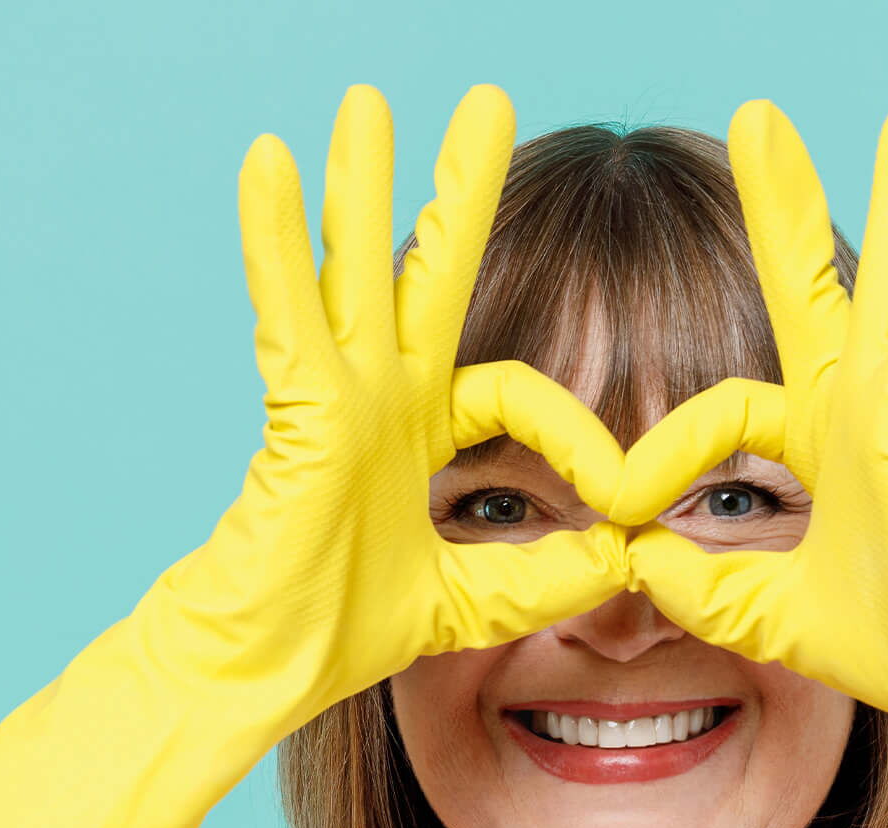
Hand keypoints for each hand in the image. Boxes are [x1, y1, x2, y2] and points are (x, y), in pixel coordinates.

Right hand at [171, 83, 628, 729]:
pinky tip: (269, 163)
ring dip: (361, 181)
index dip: (575, 431)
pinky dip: (276, 236)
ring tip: (371, 100)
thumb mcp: (470, 603)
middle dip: (459, 188)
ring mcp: (332, 394)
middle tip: (492, 102)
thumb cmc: (338, 634)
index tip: (624, 490)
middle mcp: (378, 398)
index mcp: (418, 434)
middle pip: (429, 271)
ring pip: (352, 265)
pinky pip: (287, 306)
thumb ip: (541, 579)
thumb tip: (622, 558)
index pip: (513, 393)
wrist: (263, 667)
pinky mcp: (293, 406)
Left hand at [607, 98, 887, 725]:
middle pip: (823, 290)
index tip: (613, 497)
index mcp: (836, 455)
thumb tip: (638, 560)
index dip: (668, 449)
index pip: (733, 412)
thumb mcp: (777, 617)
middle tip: (760, 118)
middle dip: (787, 206)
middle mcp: (873, 418)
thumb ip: (709, 589)